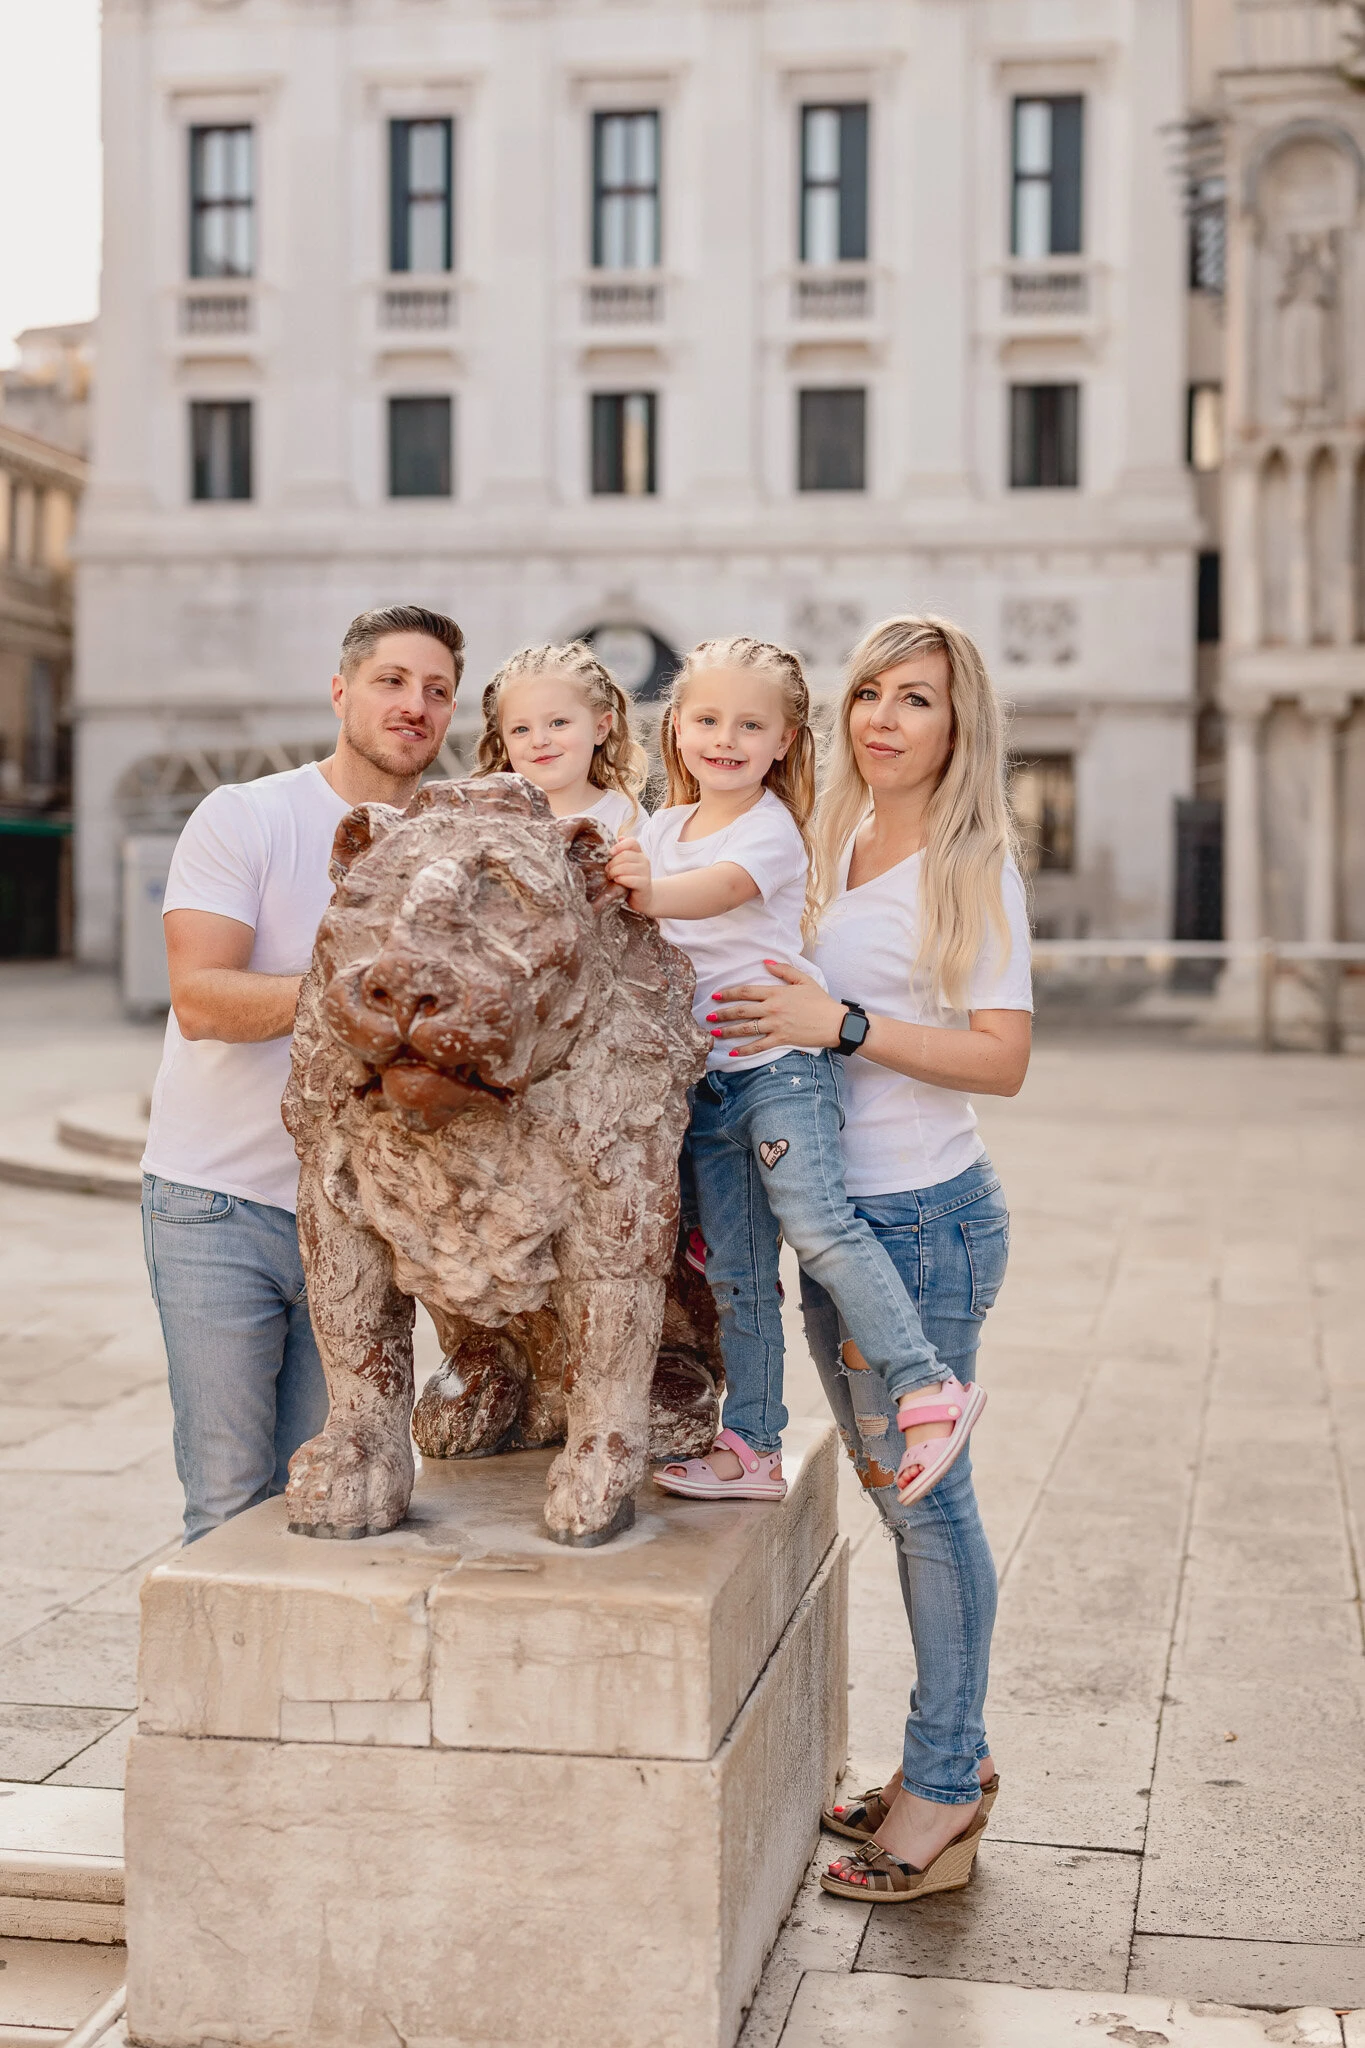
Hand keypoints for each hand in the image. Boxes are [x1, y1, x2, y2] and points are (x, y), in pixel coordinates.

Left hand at [605, 837, 652, 914]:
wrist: (643, 898)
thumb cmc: (630, 880)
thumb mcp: (625, 865)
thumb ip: (622, 852)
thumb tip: (620, 837)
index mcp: (639, 853)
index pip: (632, 842)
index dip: (619, 846)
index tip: (610, 853)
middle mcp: (644, 860)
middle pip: (625, 855)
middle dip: (612, 863)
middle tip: (607, 870)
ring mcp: (646, 872)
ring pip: (626, 867)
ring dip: (614, 872)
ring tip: (611, 877)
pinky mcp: (644, 884)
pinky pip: (630, 879)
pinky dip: (620, 880)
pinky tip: (617, 882)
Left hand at [708, 960, 848, 1057]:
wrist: (834, 1022)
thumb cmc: (820, 1000)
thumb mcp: (803, 980)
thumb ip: (783, 970)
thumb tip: (765, 962)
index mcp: (776, 993)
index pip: (746, 992)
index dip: (729, 994)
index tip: (716, 997)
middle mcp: (772, 1009)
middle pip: (741, 1011)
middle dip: (722, 1014)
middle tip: (708, 1017)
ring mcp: (776, 1025)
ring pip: (746, 1029)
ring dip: (728, 1031)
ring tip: (714, 1033)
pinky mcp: (781, 1039)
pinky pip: (759, 1046)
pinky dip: (744, 1050)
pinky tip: (733, 1052)